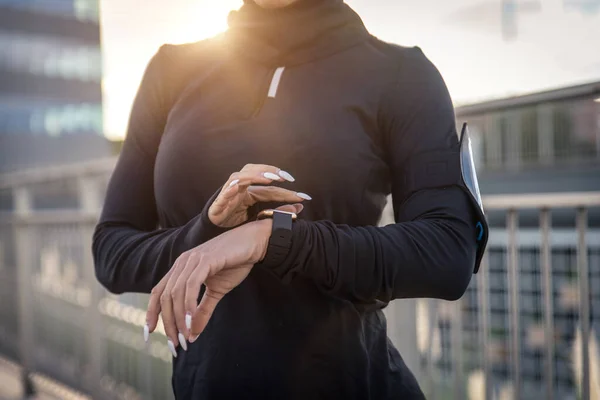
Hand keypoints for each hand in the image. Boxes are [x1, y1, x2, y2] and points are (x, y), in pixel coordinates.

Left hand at [144, 205, 299, 356]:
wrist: (254, 242)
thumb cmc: (235, 263)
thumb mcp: (216, 291)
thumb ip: (202, 311)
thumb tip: (192, 335)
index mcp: (181, 268)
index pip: (158, 293)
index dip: (151, 313)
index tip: (149, 335)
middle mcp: (182, 263)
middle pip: (165, 297)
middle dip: (168, 324)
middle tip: (176, 345)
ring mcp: (192, 260)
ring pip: (176, 293)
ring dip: (179, 319)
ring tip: (185, 338)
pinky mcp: (205, 260)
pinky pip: (191, 285)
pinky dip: (188, 305)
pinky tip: (191, 322)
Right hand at [209, 163, 310, 227]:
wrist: (215, 232)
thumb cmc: (238, 221)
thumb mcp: (260, 216)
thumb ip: (277, 211)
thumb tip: (300, 207)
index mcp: (250, 191)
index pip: (270, 188)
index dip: (285, 190)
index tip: (303, 196)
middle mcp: (239, 188)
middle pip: (253, 171)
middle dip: (269, 171)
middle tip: (284, 177)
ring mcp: (228, 194)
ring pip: (239, 177)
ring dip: (253, 176)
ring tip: (268, 178)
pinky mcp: (218, 204)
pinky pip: (223, 194)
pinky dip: (229, 189)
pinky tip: (236, 187)